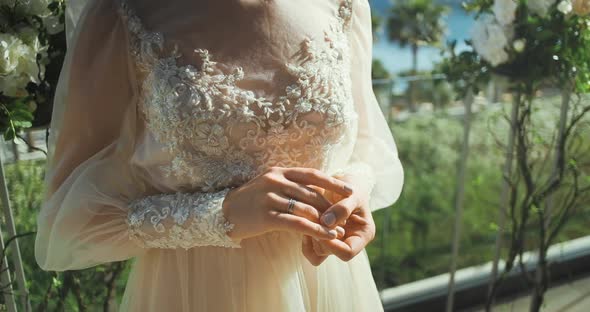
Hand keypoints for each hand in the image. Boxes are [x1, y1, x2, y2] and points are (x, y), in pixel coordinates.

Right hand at [221, 167, 352, 240]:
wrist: (223, 213)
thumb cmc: (252, 201)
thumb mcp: (271, 186)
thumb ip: (291, 186)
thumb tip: (319, 192)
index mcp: (279, 172)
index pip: (312, 174)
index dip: (332, 182)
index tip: (350, 190)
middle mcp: (275, 181)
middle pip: (311, 194)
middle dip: (331, 208)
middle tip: (345, 219)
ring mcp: (269, 198)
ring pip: (305, 209)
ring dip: (325, 222)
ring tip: (338, 232)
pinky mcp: (266, 216)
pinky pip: (296, 223)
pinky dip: (313, 230)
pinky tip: (324, 236)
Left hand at [301, 175, 375, 264]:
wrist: (341, 184)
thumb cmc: (351, 187)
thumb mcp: (352, 194)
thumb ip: (343, 208)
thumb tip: (326, 222)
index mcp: (363, 235)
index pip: (348, 252)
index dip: (333, 244)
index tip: (323, 226)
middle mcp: (349, 242)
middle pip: (330, 252)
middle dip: (320, 236)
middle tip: (314, 217)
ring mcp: (335, 243)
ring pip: (318, 252)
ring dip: (311, 236)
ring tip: (310, 217)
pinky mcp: (322, 240)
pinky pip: (310, 251)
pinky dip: (305, 240)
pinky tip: (304, 223)